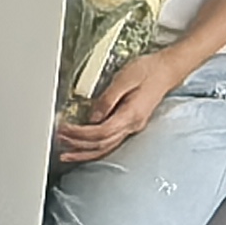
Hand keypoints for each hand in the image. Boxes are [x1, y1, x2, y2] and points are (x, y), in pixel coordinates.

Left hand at [55, 49, 181, 163]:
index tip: (64, 129)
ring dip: (84, 152)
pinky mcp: (130, 125)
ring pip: (106, 148)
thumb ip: (107, 99)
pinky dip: (95, 148)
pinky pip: (110, 142)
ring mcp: (133, 127)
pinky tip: (84, 149)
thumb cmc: (147, 70)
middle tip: (58, 139)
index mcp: (131, 115)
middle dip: (78, 144)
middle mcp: (133, 125)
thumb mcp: (124, 79)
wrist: (166, 70)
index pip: (100, 132)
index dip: (80, 133)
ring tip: (66, 154)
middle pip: (101, 144)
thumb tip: (92, 117)